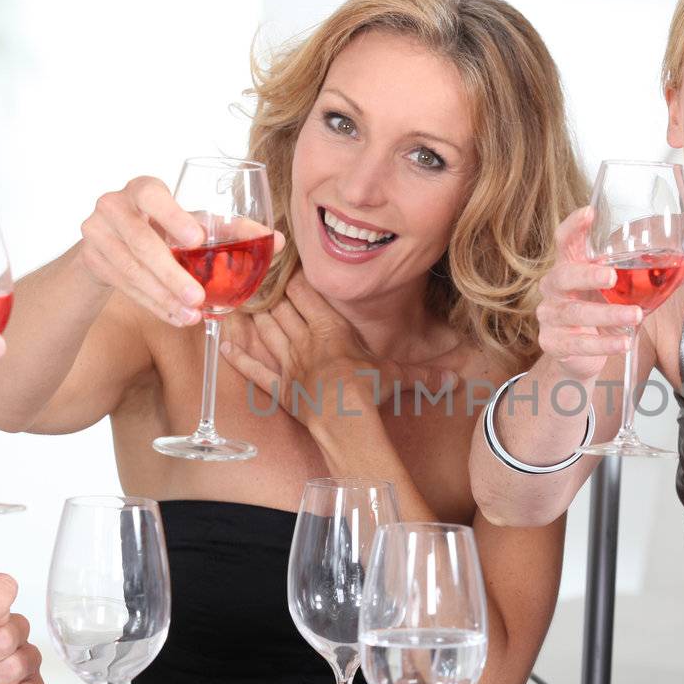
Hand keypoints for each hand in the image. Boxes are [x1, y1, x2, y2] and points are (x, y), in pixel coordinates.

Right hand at [77, 175, 283, 327]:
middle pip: (140, 240)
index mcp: (143, 188)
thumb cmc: (163, 227)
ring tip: (191, 315)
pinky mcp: (92, 259)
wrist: (111, 240)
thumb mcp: (192, 224)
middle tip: (198, 297)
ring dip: (163, 296)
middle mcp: (114, 204)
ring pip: (130, 268)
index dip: (173, 216)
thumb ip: (232, 231)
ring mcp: (97, 232)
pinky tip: (176, 316)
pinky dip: (153, 304)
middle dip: (171, 273)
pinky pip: (124, 286)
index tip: (196, 240)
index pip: (153, 194)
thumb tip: (278, 242)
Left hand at [219, 271, 456, 422]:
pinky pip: (252, 368)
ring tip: (241, 299)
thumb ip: (425, 373)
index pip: (305, 293)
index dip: (292, 277)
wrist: (345, 419)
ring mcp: (287, 363)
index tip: (284, 264)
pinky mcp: (276, 388)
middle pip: (280, 307)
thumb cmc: (369, 392)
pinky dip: (237, 354)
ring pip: (264, 330)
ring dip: (251, 315)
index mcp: (330, 328)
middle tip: (257, 276)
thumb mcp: (398, 376)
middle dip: (268, 291)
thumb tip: (459, 375)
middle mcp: (304, 340)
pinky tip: (224, 341)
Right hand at [536, 206, 683, 380]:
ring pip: (575, 313)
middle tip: (611, 276)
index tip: (590, 213)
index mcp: (572, 266)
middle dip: (588, 274)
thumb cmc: (600, 312)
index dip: (574, 226)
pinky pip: (579, 343)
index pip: (566, 241)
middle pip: (564, 275)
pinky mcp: (554, 343)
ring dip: (607, 314)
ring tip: (635, 315)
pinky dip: (604, 344)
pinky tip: (624, 341)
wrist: (581, 355)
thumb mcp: (625, 292)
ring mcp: (551, 316)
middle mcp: (556, 288)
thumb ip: (655, 278)